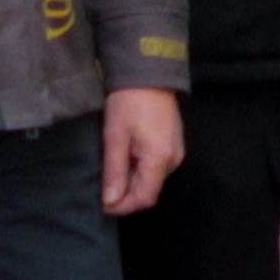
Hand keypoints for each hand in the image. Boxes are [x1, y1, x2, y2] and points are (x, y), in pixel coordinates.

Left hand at [100, 85, 184, 217]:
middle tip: (104, 186)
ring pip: (152, 180)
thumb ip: (114, 171)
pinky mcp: (173, 145)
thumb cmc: (128, 102)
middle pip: (149, 191)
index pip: (144, 198)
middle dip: (126, 195)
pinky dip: (140, 170)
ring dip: (132, 182)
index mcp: (160, 159)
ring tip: (113, 170)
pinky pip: (157, 167)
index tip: (103, 204)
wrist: (147, 74)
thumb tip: (110, 201)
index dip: (123, 206)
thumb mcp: (115, 137)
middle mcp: (173, 160)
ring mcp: (176, 152)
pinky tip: (126, 158)